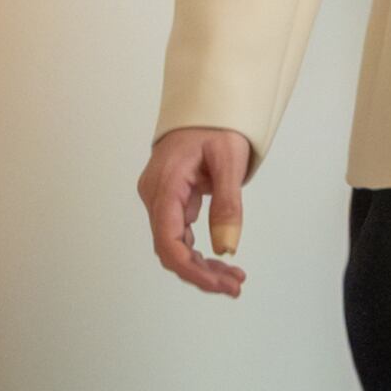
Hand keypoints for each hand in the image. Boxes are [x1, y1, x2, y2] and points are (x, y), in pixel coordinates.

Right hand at [138, 127, 254, 297]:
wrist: (207, 104)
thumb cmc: (217, 126)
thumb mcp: (229, 160)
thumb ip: (227, 204)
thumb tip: (226, 248)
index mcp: (164, 187)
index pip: (169, 242)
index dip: (192, 270)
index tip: (219, 285)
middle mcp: (155, 196)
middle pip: (171, 249)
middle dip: (202, 273)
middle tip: (236, 286)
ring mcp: (160, 199)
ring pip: (175, 244)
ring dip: (202, 265)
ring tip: (234, 279)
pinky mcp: (169, 199)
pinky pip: (179, 232)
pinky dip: (198, 249)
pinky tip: (221, 261)